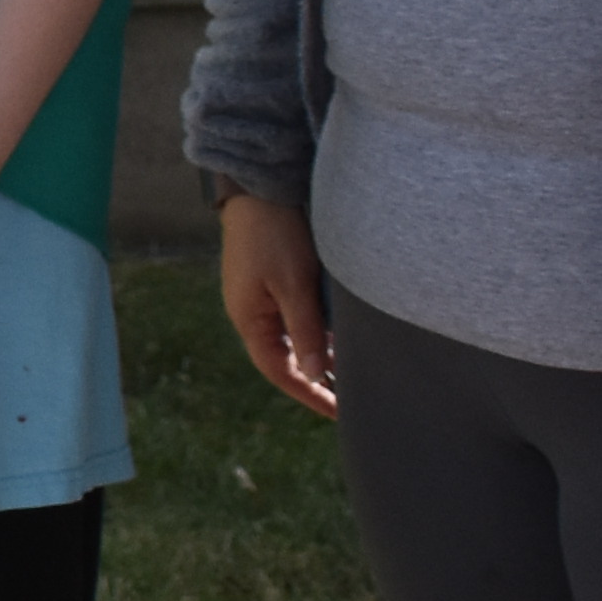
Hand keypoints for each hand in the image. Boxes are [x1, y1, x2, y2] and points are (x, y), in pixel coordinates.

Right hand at [213, 192, 337, 416]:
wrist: (261, 187)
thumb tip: (315, 374)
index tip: (338, 412)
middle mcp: (252, 313)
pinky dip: (317, 331)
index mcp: (249, 319)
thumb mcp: (294, 284)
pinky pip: (295, 318)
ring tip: (352, 370)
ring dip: (318, 354)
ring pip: (292, 338)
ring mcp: (260, 297)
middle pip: (285, 359)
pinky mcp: (272, 282)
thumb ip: (306, 331)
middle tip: (350, 399)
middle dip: (315, 379)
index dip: (308, 393)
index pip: (280, 371)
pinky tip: (339, 335)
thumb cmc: (275, 234)